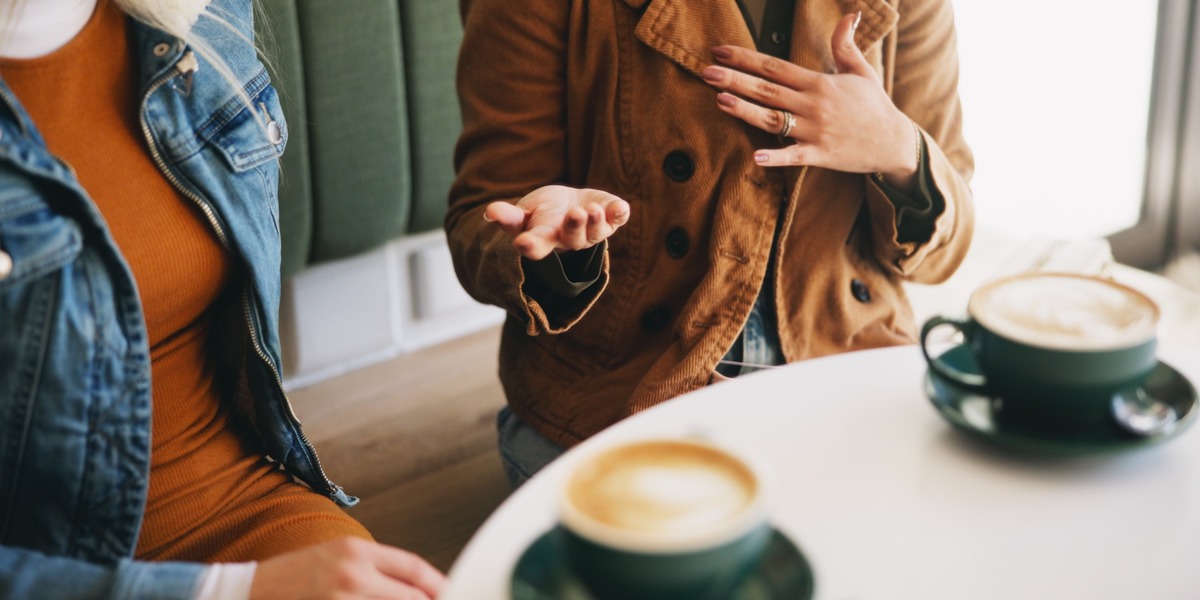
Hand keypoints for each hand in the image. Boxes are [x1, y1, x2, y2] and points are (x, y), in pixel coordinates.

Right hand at [249, 537, 444, 599]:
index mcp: (358, 551)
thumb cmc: (294, 575)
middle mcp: (353, 573)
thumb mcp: (337, 557)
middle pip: (412, 595)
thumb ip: (375, 569)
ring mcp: (341, 598)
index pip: (415, 568)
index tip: (452, 593)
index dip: (439, 585)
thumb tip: (415, 586)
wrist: (248, 591)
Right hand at [484, 185, 629, 260]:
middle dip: (575, 227)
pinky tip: (620, 207)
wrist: (569, 205)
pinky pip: (617, 219)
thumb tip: (490, 212)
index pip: (537, 247)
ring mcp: (593, 231)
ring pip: (597, 232)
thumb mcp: (524, 214)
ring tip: (592, 209)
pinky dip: (620, 213)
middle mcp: (571, 239)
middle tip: (574, 214)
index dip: (530, 245)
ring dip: (596, 221)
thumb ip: (510, 216)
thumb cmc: (543, 212)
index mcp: (545, 239)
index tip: (523, 242)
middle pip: (573, 239)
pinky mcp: (610, 219)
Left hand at [702, 13, 918, 189]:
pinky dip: (776, 158)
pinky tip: (755, 157)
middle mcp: (814, 104)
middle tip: (707, 72)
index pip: (775, 67)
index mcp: (819, 82)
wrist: (894, 141)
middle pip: (768, 89)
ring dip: (746, 110)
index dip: (746, 58)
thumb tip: (850, 15)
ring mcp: (816, 130)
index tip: (720, 52)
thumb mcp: (862, 70)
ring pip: (774, 119)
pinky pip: (794, 156)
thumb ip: (846, 44)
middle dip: (735, 80)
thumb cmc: (874, 106)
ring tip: (720, 100)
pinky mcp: (820, 154)